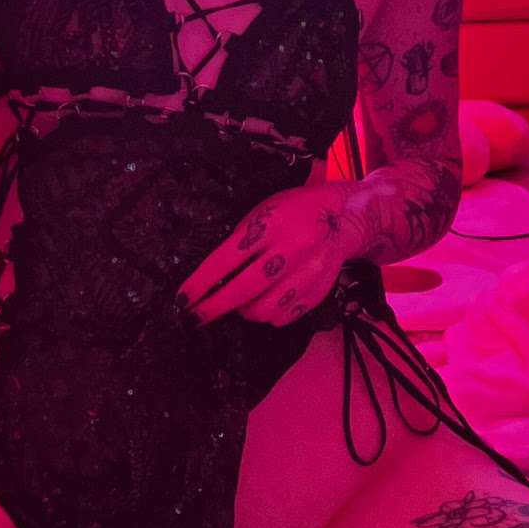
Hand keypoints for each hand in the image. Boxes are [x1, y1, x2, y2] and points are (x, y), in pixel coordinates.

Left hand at [176, 185, 357, 327]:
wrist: (345, 217)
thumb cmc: (296, 210)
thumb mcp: (264, 210)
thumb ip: (241, 239)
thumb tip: (209, 275)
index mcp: (271, 224)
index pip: (227, 260)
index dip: (201, 283)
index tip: (183, 298)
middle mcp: (291, 250)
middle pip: (244, 290)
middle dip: (214, 307)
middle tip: (195, 316)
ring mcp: (308, 275)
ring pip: (263, 310)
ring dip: (243, 311)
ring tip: (237, 303)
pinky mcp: (318, 293)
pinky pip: (283, 316)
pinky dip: (268, 314)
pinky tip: (263, 303)